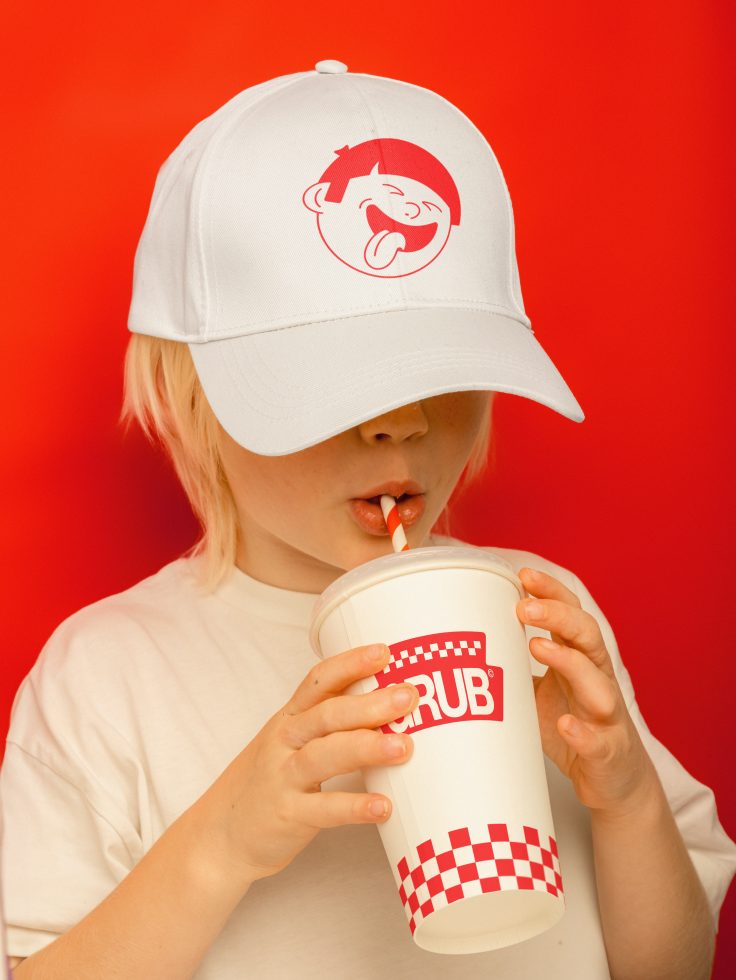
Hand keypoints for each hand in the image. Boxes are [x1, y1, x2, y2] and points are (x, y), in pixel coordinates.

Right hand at [199, 644, 417, 884]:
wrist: (220, 835)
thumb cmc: (268, 782)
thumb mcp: (290, 743)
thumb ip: (330, 726)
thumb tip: (391, 708)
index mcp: (290, 718)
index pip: (319, 680)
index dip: (350, 663)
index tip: (385, 652)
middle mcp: (285, 741)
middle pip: (327, 714)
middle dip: (370, 703)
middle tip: (409, 697)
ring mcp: (283, 777)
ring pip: (325, 755)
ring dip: (366, 747)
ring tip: (404, 747)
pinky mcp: (287, 815)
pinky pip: (324, 809)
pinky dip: (354, 807)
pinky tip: (384, 807)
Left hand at [516, 567, 658, 816]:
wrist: (614, 782)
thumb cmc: (574, 727)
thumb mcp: (539, 692)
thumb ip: (514, 667)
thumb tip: (464, 645)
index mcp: (580, 660)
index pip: (571, 615)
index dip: (552, 593)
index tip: (523, 574)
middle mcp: (598, 680)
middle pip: (587, 636)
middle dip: (557, 615)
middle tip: (523, 605)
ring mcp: (607, 716)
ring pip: (598, 682)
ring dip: (569, 662)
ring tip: (537, 645)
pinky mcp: (609, 753)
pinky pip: (599, 741)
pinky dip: (583, 732)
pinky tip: (567, 724)